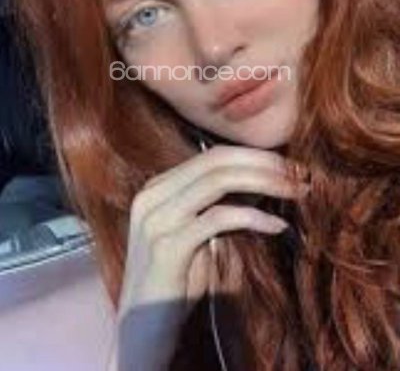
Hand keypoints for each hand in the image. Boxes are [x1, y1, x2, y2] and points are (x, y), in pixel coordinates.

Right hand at [116, 144, 308, 370]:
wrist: (142, 329)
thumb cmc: (177, 280)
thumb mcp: (197, 234)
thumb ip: (217, 204)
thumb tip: (265, 179)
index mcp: (158, 187)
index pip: (212, 155)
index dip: (255, 156)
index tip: (290, 165)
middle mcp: (152, 195)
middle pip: (217, 161)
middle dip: (264, 164)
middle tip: (300, 175)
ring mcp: (156, 219)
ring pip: (218, 181)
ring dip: (265, 182)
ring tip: (296, 192)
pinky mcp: (167, 246)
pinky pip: (219, 219)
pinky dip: (254, 217)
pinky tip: (278, 225)